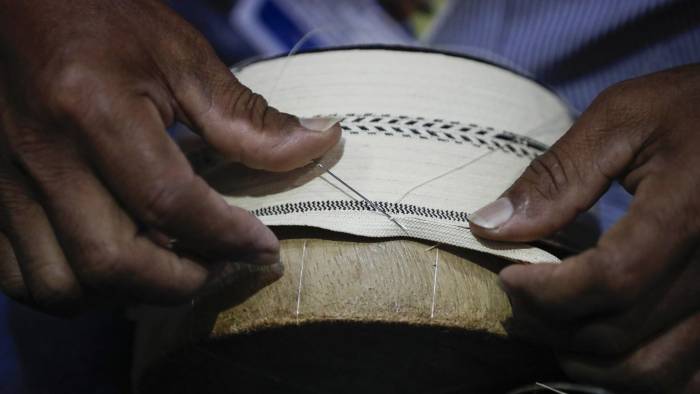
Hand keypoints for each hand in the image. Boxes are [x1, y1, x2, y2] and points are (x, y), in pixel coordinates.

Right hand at [0, 0, 339, 314]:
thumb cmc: (100, 17)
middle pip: (113, 262)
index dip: (227, 238)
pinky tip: (116, 262)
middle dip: (183, 282)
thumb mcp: (179, 55)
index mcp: (93, 110)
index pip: (169, 203)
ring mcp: (6, 182)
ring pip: (64, 286)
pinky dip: (77, 290)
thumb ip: (246, 115)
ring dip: (130, 294)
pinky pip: (21, 278)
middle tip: (222, 266)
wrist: (17, 5)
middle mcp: (42, 155)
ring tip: (173, 267)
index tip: (264, 248)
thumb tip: (319, 142)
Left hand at [469, 65, 699, 392]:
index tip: (509, 276)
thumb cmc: (692, 106)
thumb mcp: (622, 119)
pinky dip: (642, 373)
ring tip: (552, 326)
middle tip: (520, 298)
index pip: (612, 280)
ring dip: (591, 361)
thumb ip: (558, 176)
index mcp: (692, 211)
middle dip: (555, 324)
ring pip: (657, 369)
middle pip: (624, 331)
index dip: (549, 291)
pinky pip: (691, 375)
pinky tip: (607, 348)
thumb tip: (490, 225)